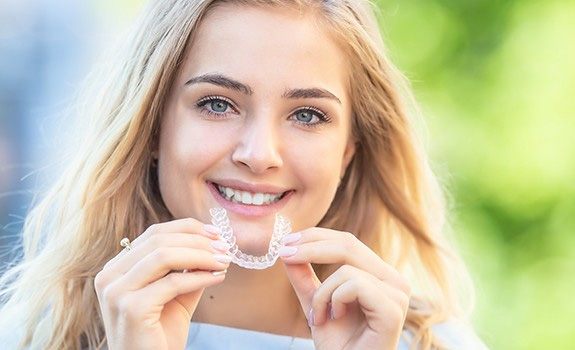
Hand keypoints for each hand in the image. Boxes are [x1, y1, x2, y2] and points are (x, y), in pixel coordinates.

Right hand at [94, 218, 230, 349]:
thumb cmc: (160, 335)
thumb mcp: (175, 294)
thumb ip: (188, 269)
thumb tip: (213, 244)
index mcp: (116, 269)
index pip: (154, 234)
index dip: (187, 228)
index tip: (216, 233)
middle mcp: (109, 276)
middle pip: (159, 240)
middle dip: (198, 240)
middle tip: (225, 247)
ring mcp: (116, 292)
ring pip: (164, 255)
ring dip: (201, 255)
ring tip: (224, 260)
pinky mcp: (131, 308)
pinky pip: (172, 282)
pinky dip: (199, 277)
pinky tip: (217, 278)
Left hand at [280, 228, 410, 349]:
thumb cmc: (339, 344)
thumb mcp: (315, 303)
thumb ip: (304, 277)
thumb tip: (287, 248)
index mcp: (380, 275)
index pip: (347, 242)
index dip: (316, 237)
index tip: (286, 242)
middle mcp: (393, 281)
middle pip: (349, 244)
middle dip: (311, 247)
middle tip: (285, 254)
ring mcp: (397, 294)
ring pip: (347, 268)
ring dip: (322, 293)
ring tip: (320, 316)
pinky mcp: (392, 310)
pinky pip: (354, 285)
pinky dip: (335, 300)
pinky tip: (334, 318)